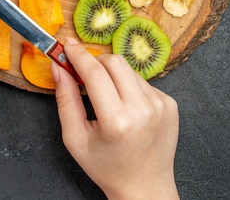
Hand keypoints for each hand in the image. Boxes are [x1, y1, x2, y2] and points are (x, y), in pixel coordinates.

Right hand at [51, 37, 179, 199]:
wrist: (144, 186)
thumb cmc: (107, 167)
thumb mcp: (75, 139)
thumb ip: (65, 99)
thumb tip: (59, 66)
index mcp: (117, 121)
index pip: (94, 73)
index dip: (78, 55)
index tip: (67, 44)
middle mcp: (143, 109)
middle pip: (115, 62)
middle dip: (96, 62)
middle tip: (84, 73)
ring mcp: (160, 104)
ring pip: (129, 70)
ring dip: (113, 76)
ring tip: (107, 100)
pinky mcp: (170, 103)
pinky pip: (144, 82)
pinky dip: (129, 87)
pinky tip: (126, 108)